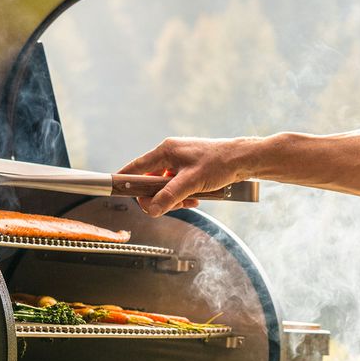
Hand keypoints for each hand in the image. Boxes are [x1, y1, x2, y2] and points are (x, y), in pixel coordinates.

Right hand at [119, 137, 255, 215]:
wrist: (244, 159)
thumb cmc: (220, 163)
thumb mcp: (192, 182)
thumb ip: (169, 196)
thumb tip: (151, 209)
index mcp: (166, 151)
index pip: (136, 167)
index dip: (124, 180)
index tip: (116, 191)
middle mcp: (170, 154)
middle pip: (150, 181)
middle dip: (159, 197)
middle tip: (173, 205)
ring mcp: (180, 161)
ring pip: (165, 185)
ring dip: (173, 197)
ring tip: (190, 201)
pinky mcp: (189, 168)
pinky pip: (177, 185)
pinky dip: (183, 194)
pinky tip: (195, 198)